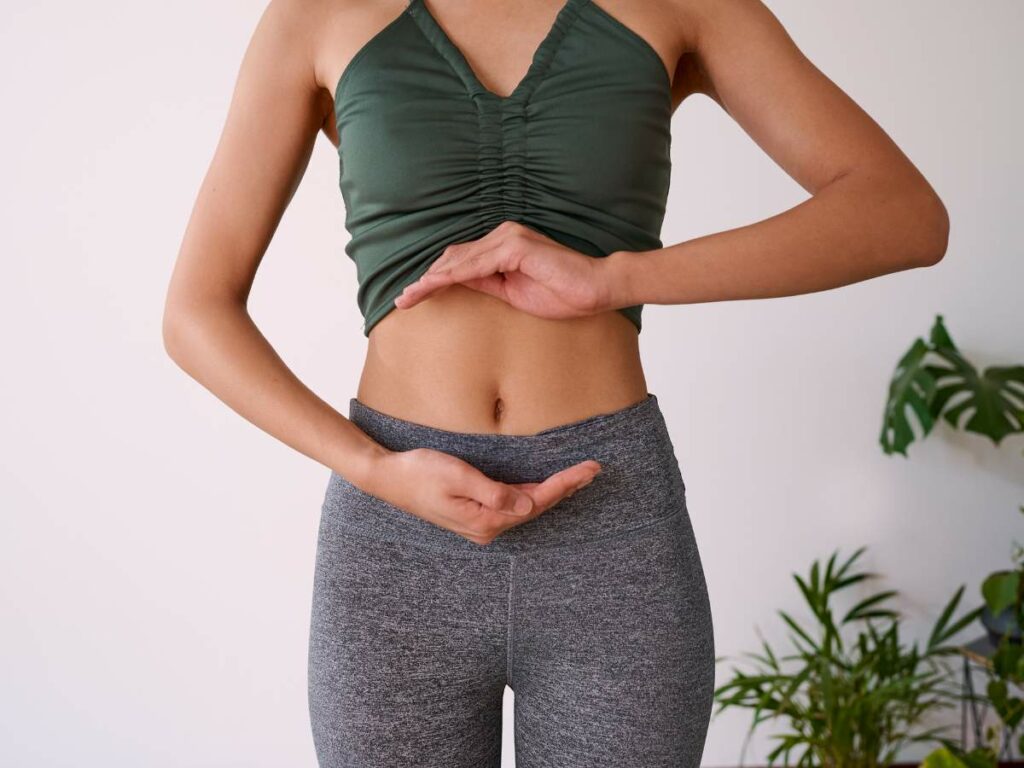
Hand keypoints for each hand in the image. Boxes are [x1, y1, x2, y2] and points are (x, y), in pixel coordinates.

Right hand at [360, 446, 601, 545]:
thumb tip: (527, 506)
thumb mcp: (457, 477)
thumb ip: (493, 493)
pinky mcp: (475, 513)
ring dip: (553, 492)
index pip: (536, 501)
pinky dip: (533, 494)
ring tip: (579, 477)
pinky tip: (546, 486)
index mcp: (485, 520)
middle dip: (567, 488)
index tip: (588, 469)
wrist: (388, 478)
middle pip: (537, 507)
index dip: (564, 484)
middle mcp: (487, 528)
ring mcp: (481, 523)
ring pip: (527, 507)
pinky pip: (513, 505)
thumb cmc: (419, 472)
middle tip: (594, 470)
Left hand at [393, 220, 617, 319]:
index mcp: (503, 246)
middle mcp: (503, 235)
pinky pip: (476, 265)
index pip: (461, 262)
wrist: (595, 289)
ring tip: (410, 297)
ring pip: (459, 261)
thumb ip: (487, 284)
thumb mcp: (514, 293)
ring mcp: (509, 238)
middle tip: (402, 300)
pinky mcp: (516, 247)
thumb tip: (458, 284)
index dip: (435, 279)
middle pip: (453, 258)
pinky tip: (433, 287)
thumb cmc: (561, 293)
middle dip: (426, 279)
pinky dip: (452, 277)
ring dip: (432, 280)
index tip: (414, 298)